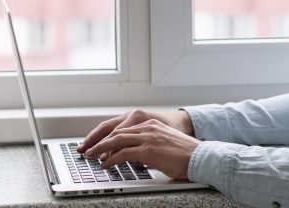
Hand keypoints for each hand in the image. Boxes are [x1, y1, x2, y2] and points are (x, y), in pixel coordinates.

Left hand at [77, 109, 193, 155]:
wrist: (200, 157)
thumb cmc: (185, 155)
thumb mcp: (164, 144)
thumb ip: (150, 145)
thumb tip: (138, 156)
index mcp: (151, 125)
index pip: (123, 128)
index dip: (108, 136)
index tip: (99, 143)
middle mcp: (148, 127)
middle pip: (116, 132)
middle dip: (99, 141)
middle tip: (88, 149)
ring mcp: (148, 137)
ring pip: (116, 140)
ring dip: (101, 149)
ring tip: (92, 156)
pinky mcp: (148, 150)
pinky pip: (123, 153)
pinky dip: (111, 159)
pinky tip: (105, 164)